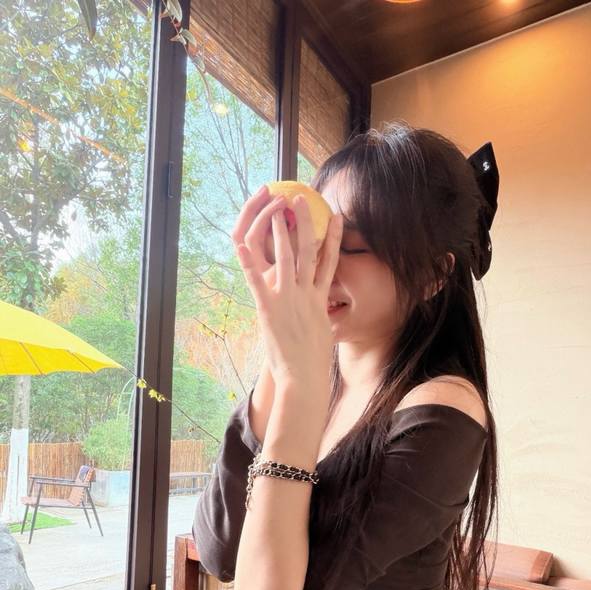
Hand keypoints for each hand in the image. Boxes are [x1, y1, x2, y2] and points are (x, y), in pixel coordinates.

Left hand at [231, 185, 342, 388]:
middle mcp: (305, 295)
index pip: (329, 262)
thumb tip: (315, 310)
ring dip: (279, 231)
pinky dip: (249, 261)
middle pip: (307, 251)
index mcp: (319, 300)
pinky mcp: (269, 310)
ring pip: (285, 258)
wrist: (305, 378)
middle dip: (305, 223)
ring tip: (276, 210)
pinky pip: (257, 280)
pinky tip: (242, 244)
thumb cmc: (313, 362)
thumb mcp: (320, 333)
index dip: (334, 238)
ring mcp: (288, 300)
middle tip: (300, 200)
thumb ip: (316, 315)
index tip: (337, 218)